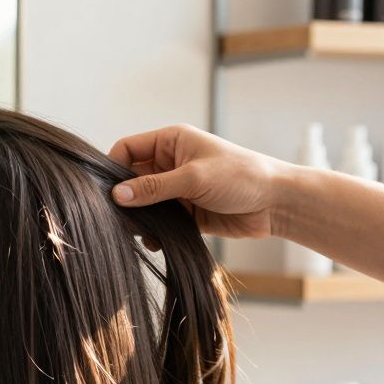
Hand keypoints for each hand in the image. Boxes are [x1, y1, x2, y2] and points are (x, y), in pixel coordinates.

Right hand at [108, 124, 292, 240]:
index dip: (113, 168)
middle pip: (131, 178)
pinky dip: (152, 231)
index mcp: (171, 142)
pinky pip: (158, 221)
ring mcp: (176, 188)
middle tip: (118, 216)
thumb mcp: (194, 178)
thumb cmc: (241, 177)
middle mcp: (170, 163)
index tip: (106, 192)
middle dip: (124, 197)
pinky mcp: (185, 212)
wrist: (276, 204)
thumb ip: (154, 187)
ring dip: (137, 217)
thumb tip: (117, 195)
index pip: (127, 149)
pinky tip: (154, 241)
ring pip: (143, 202)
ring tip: (137, 231)